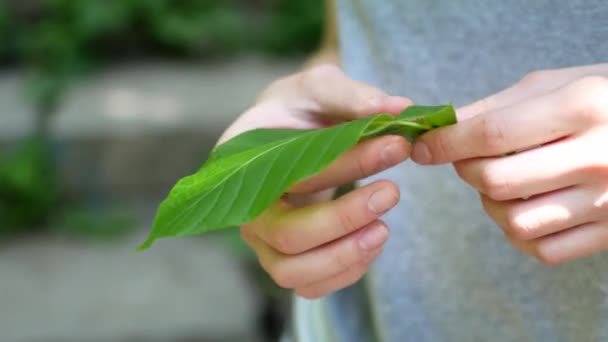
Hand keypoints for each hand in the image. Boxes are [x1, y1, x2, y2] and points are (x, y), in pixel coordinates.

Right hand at [220, 65, 411, 297]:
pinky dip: (344, 274)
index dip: (348, 164)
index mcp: (242, 161)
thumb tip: (397, 109)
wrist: (287, 132)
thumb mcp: (319, 87)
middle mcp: (245, 208)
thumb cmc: (299, 108)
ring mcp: (262, 239)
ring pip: (292, 272)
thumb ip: (351, 95)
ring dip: (345, 256)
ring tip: (385, 229)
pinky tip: (373, 243)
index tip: (396, 144)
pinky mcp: (282, 258)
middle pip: (288, 235)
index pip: (293, 174)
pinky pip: (307, 285)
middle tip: (393, 191)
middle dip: (346, 218)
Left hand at [412, 64, 607, 264]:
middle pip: (496, 181)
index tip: (422, 147)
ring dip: (491, 203)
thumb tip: (441, 127)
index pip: (492, 134)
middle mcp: (597, 158)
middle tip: (468, 158)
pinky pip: (541, 248)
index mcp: (582, 108)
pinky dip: (519, 232)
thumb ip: (496, 107)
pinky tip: (526, 205)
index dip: (446, 143)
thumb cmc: (601, 100)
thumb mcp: (555, 85)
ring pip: (515, 221)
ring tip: (503, 182)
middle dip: (466, 170)